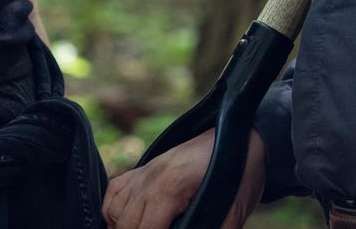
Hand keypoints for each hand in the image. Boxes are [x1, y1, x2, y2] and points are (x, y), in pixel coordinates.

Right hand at [103, 127, 265, 228]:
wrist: (241, 135)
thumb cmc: (241, 171)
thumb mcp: (234, 209)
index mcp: (170, 188)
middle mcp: (150, 178)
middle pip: (126, 225)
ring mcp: (145, 171)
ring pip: (114, 211)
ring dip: (123, 228)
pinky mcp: (144, 168)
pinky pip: (114, 193)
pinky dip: (114, 212)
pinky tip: (128, 223)